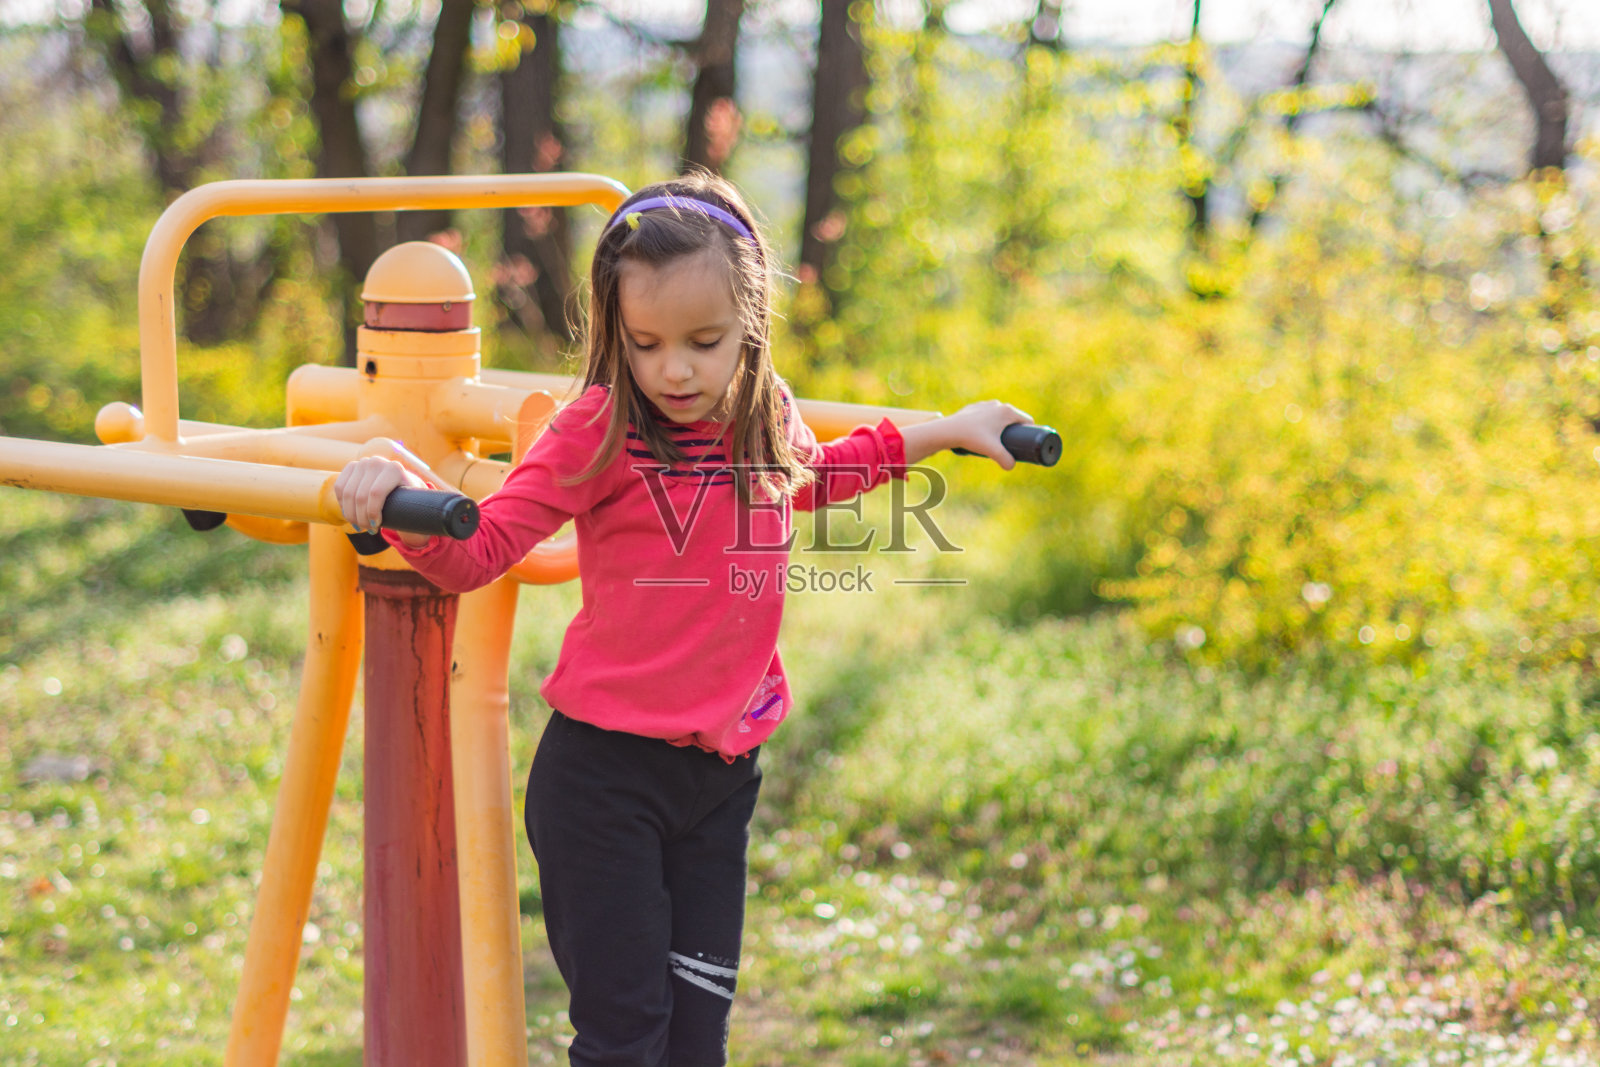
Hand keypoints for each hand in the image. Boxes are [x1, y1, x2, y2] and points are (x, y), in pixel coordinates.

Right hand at [333, 455, 430, 545]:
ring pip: (347, 493)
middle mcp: (377, 462)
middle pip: (360, 495)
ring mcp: (363, 463)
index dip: (371, 513)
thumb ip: (417, 518)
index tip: (376, 527)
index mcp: (395, 469)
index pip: (376, 493)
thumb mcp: (415, 507)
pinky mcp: (351, 467)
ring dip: (351, 514)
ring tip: (359, 526)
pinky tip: (350, 514)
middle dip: (361, 518)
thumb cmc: (410, 501)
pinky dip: (343, 504)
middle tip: (368, 530)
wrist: (400, 485)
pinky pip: (339, 488)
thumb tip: (416, 536)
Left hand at [901, 400, 1033, 468]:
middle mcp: (998, 404)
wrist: (949, 430)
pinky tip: (986, 431)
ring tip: (999, 439)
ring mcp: (986, 405)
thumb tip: (1011, 466)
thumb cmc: (972, 438)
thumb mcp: (993, 451)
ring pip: (1000, 416)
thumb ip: (1006, 460)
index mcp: (1007, 411)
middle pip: (1014, 418)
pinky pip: (987, 415)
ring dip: (1002, 425)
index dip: (1030, 431)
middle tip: (1012, 444)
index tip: (1028, 442)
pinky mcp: (974, 408)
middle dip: (1015, 430)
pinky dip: (989, 422)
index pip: (1027, 420)